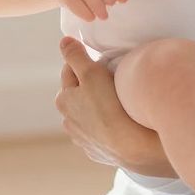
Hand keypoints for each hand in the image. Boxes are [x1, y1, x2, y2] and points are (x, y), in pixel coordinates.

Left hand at [56, 37, 169, 174]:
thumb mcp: (91, 72)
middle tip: (111, 79)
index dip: (84, 62)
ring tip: (117, 102)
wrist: (131, 145)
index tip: (99, 60)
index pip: (70, 71)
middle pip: (78, 95)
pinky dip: (108, 126)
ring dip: (98, 107)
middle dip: (89, 86)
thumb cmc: (110, 105)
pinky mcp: (99, 152)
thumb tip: (64, 42)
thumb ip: (75, 55)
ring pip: (89, 115)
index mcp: (64, 100)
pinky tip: (121, 122)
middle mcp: (69, 121)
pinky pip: (101, 133)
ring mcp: (83, 139)